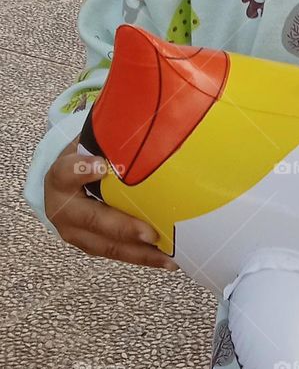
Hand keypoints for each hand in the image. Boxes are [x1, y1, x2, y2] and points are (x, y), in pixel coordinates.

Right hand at [44, 138, 177, 269]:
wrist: (65, 184)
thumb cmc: (86, 158)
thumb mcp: (90, 143)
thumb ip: (109, 136)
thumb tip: (145, 109)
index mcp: (60, 178)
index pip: (66, 173)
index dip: (81, 170)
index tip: (100, 166)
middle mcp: (62, 209)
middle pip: (92, 220)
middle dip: (123, 228)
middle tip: (150, 233)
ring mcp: (75, 233)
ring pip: (107, 246)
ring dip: (139, 253)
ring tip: (168, 256)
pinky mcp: (91, 246)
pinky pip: (117, 254)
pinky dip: (142, 258)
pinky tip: (168, 260)